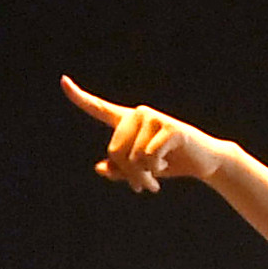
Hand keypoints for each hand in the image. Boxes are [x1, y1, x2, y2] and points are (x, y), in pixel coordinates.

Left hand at [61, 74, 227, 191]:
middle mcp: (138, 114)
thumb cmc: (170, 163)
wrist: (204, 162)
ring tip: (155, 180)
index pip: (99, 108)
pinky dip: (156, 170)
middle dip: (128, 175)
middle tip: (142, 187)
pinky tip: (167, 165)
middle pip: (115, 149)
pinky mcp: (169, 127)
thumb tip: (100, 168)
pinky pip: (149, 157)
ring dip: (144, 177)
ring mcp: (154, 118)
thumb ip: (119, 170)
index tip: (63, 81)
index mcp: (127, 121)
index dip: (79, 97)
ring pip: (133, 157)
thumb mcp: (141, 171)